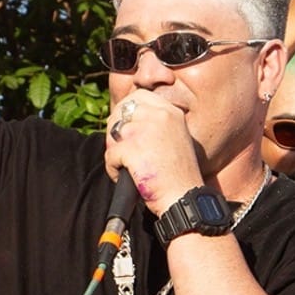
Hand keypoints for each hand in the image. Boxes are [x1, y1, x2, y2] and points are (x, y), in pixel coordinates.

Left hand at [104, 90, 204, 215]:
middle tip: (122, 150)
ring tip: (128, 167)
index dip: (126, 110)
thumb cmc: (179, 176)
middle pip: (121, 111)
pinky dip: (113, 169)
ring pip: (113, 133)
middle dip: (115, 130)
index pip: (139, 96)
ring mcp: (145, 131)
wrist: (184, 198)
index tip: (125, 126)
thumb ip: (155, 124)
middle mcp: (160, 116)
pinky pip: (110, 154)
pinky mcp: (133, 148)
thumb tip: (123, 121)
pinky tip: (127, 177)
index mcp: (171, 112)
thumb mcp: (175, 138)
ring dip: (115, 151)